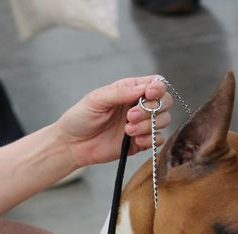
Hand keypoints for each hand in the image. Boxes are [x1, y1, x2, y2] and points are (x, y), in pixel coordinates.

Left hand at [56, 75, 173, 166]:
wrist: (71, 144)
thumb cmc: (80, 118)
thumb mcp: (97, 99)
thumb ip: (120, 92)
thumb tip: (144, 88)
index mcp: (130, 90)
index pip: (156, 84)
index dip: (158, 88)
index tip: (149, 94)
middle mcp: (139, 106)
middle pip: (165, 102)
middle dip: (152, 108)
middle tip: (130, 116)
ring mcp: (141, 125)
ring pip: (164, 121)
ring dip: (149, 125)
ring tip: (127, 130)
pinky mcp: (139, 143)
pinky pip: (157, 140)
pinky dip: (151, 140)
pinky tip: (135, 140)